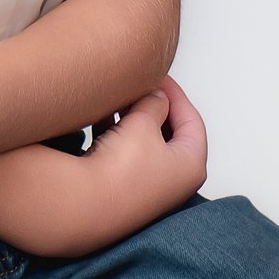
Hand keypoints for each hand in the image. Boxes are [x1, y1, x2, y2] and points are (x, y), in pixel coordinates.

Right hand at [81, 78, 207, 233]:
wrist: (86, 203)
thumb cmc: (121, 170)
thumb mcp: (144, 123)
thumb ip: (155, 102)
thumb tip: (157, 96)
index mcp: (191, 165)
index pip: (191, 120)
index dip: (174, 93)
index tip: (157, 75)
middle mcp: (175, 181)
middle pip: (171, 132)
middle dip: (153, 106)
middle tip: (138, 86)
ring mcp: (151, 187)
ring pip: (147, 142)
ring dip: (134, 119)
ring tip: (118, 98)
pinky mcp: (127, 190)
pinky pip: (128, 154)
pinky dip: (120, 135)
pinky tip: (102, 117)